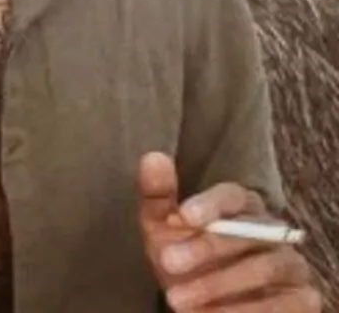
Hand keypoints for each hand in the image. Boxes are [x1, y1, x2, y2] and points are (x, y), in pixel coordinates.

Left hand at [137, 152, 319, 311]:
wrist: (206, 304)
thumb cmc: (185, 259)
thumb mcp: (162, 230)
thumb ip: (157, 196)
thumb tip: (152, 157)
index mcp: (241, 207)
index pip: (233, 195)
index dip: (210, 203)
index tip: (182, 216)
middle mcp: (272, 232)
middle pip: (248, 231)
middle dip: (205, 247)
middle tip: (167, 262)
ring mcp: (291, 265)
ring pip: (264, 268)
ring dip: (218, 284)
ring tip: (176, 299)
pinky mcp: (302, 299)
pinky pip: (281, 304)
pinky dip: (243, 311)